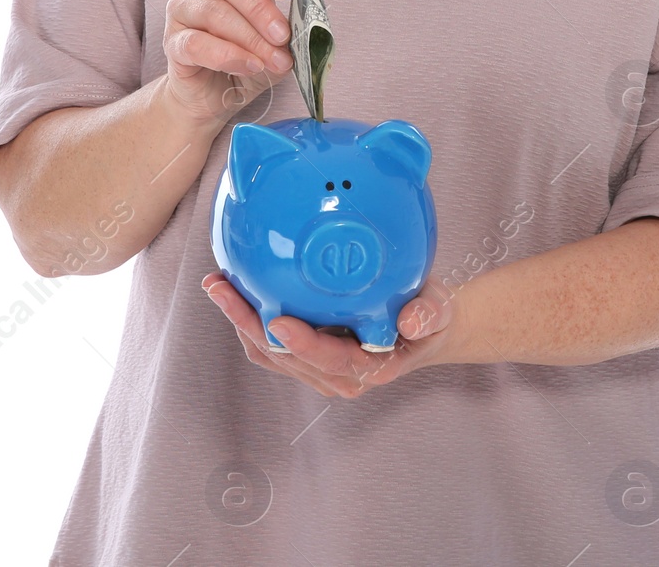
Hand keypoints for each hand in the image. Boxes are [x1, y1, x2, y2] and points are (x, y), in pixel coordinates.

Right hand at [160, 0, 295, 127]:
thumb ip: (290, 24)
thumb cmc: (246, 57)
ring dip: (250, 37)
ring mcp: (181, 10)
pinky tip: (249, 65)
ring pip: (213, 12)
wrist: (214, 95)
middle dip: (258, 6)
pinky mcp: (172, 43)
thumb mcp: (275, 38)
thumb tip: (309, 24)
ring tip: (274, 59)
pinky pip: (197, 43)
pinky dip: (229, 55)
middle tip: (282, 34)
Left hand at [201, 270, 460, 398]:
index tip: (278, 319)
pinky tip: (236, 287)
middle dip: (249, 323)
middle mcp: (338, 375)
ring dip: (240, 320)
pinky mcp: (305, 356)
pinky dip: (248, 317)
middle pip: (285, 356)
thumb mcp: (439, 309)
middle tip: (223, 286)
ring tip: (218, 283)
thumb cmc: (430, 315)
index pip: (330, 358)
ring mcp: (318, 368)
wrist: (424, 326)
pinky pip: (269, 344)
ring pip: (269, 352)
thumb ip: (429, 313)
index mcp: (369, 367)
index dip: (302, 343)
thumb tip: (412, 321)